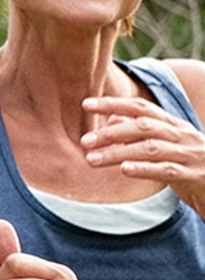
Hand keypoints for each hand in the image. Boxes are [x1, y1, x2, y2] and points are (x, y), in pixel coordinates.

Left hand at [83, 94, 204, 216]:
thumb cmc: (189, 164)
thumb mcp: (165, 146)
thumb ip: (140, 133)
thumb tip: (111, 119)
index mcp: (174, 125)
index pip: (141, 107)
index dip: (114, 103)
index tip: (86, 104)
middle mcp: (182, 135)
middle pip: (143, 126)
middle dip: (111, 133)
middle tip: (85, 141)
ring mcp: (190, 154)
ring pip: (151, 148)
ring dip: (119, 153)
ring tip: (92, 159)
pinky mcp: (195, 175)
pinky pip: (167, 170)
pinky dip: (144, 169)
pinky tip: (124, 169)